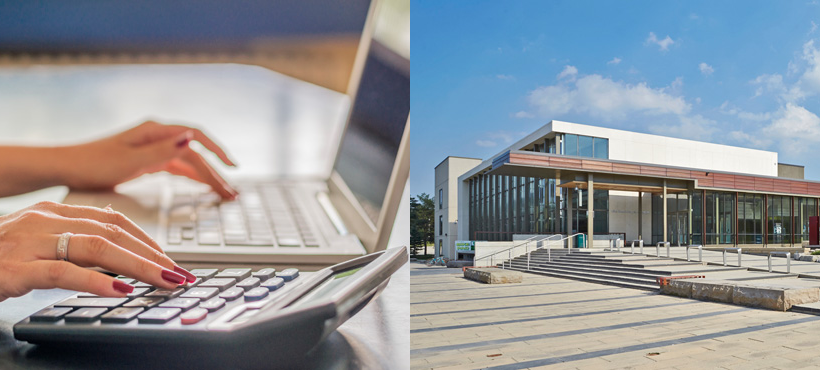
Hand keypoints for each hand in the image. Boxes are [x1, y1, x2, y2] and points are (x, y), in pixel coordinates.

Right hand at [0, 201, 195, 301]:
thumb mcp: (36, 243)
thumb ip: (72, 241)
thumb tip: (117, 250)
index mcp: (53, 211)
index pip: (114, 221)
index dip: (147, 241)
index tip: (171, 261)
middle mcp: (44, 220)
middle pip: (113, 234)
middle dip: (153, 256)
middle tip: (181, 275)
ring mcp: (28, 242)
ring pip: (96, 248)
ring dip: (138, 266)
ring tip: (164, 281)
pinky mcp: (14, 268)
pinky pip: (62, 272)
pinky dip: (95, 281)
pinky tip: (119, 290)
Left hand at [60, 120, 237, 199]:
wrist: (65, 168)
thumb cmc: (92, 164)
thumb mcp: (128, 161)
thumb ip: (161, 151)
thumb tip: (191, 138)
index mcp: (154, 132)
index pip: (196, 139)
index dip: (216, 152)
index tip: (232, 168)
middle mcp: (157, 137)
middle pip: (196, 153)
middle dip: (216, 173)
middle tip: (232, 194)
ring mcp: (153, 149)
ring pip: (189, 162)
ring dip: (207, 177)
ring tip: (224, 193)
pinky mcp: (148, 161)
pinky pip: (178, 168)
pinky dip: (192, 177)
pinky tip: (203, 186)